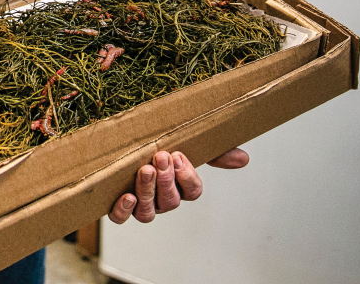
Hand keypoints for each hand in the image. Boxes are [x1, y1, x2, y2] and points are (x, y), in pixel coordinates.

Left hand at [107, 148, 248, 223]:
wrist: (120, 142)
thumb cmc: (158, 145)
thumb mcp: (187, 143)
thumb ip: (214, 152)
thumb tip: (243, 158)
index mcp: (180, 187)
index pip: (192, 192)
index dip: (187, 177)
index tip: (177, 156)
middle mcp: (162, 200)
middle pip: (171, 202)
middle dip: (167, 180)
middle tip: (160, 157)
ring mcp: (140, 204)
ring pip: (148, 212)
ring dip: (148, 192)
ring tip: (145, 170)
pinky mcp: (116, 205)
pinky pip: (120, 218)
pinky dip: (123, 210)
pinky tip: (126, 196)